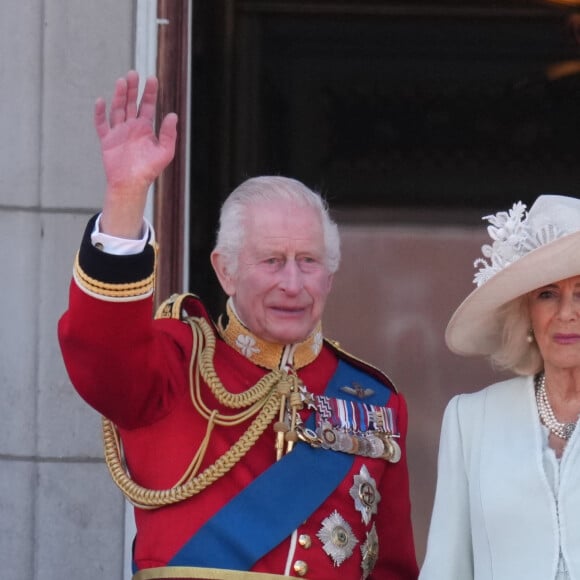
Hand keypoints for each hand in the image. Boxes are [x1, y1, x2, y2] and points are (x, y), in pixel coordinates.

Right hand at [95, 70, 177, 237]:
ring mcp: (118, 132)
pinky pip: (101, 124)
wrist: (131, 184)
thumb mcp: (164, 152)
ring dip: (119, 96)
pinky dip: (100, 113)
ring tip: (122, 81)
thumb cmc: (149, 170)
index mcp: (145, 129)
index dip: (149, 92)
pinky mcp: (107, 140)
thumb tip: (173, 115)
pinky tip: (100, 101)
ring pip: (117, 109)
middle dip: (132, 88)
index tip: (151, 78)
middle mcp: (131, 127)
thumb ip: (168, 134)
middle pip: (131, 103)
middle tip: (133, 73)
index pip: (147, 105)